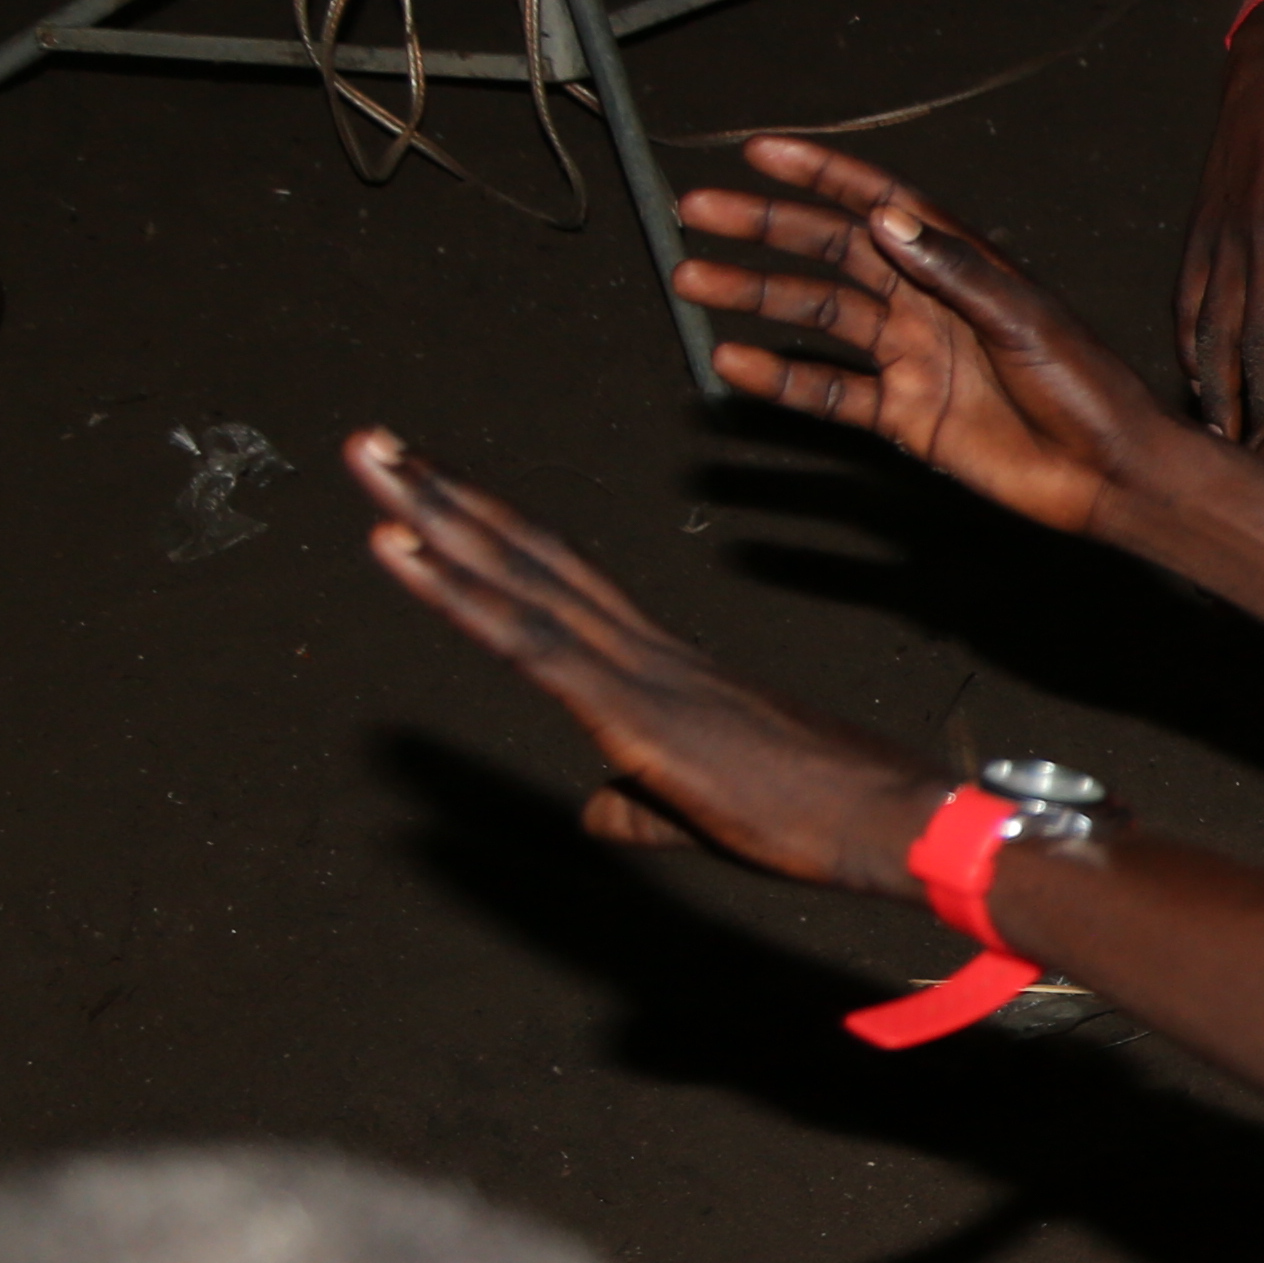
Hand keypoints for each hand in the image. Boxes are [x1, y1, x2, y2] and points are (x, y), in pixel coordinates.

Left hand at [353, 433, 941, 895]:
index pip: (562, 584)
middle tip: (375, 442)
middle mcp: (644, 649)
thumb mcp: (704, 816)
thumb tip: (593, 812)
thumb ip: (638, 808)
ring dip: (432, 514)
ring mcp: (636, 671)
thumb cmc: (821, 819)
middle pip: (530, 555)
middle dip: (447, 497)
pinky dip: (456, 588)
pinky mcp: (630, 710)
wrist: (893, 818)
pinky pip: (526, 638)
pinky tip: (400, 547)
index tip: (434, 493)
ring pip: (516, 576)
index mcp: (664, 669)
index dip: (495, 536)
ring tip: (370, 458)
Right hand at [675, 134, 1195, 539]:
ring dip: (757, 296)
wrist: (1109, 473)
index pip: (879, 202)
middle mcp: (927, 303)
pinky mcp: (905, 415)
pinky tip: (733, 361)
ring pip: (818, 316)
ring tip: (694, 281)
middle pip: (831, 252)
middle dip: (764, 229)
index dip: (820, 173)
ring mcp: (912, 358)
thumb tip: (884, 217)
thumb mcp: (1023, 319)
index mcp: (960, 265)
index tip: (760, 152)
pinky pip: (830, 390)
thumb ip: (954, 270)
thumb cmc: (1088, 388)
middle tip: (697, 212)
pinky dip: (781, 376)